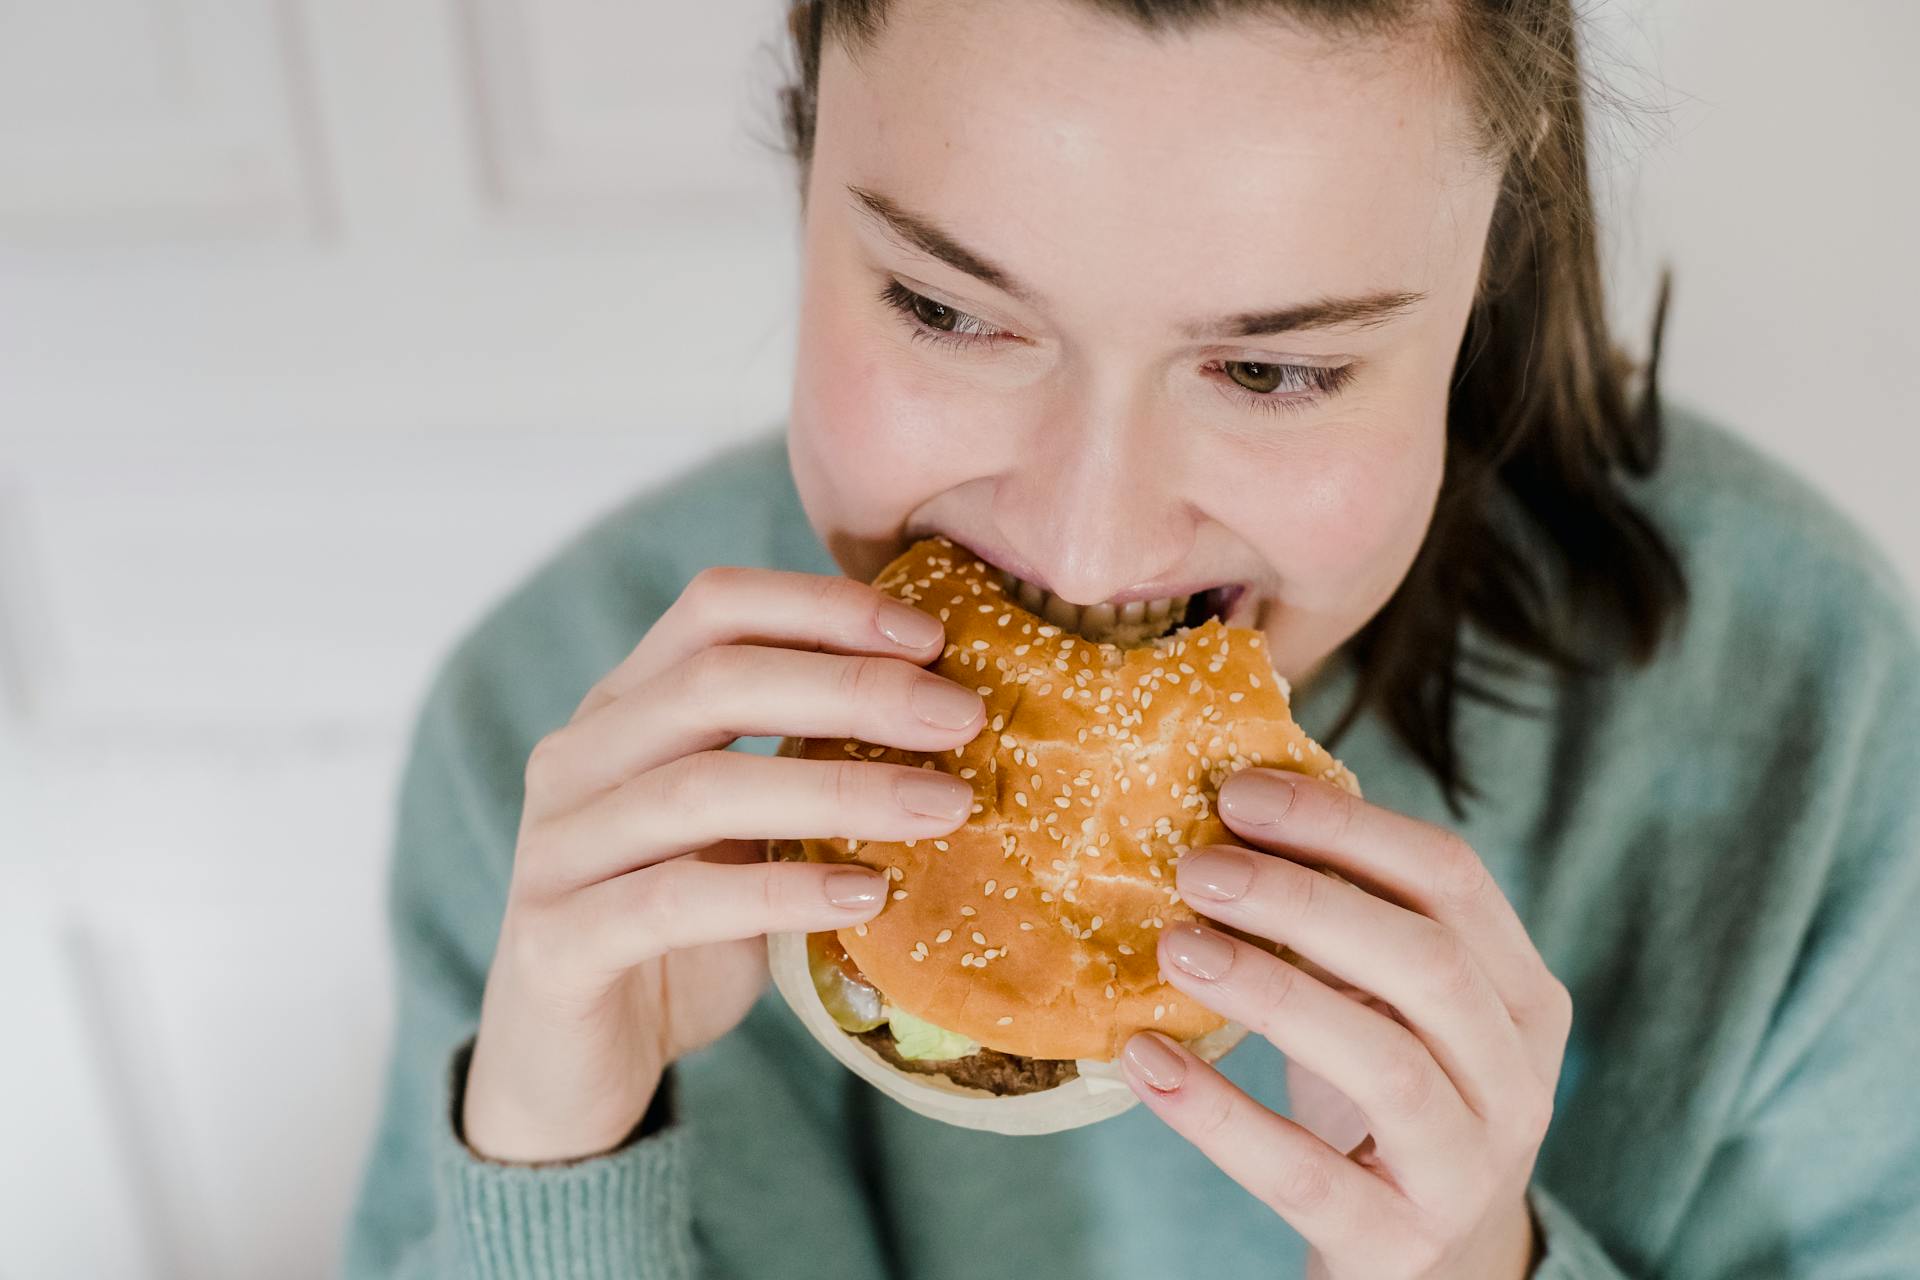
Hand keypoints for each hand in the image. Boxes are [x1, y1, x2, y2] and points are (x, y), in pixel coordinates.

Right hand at [462, 566, 986, 1162]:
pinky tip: (866, 896)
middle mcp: (577, 759)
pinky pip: (675, 902)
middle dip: (853, 688)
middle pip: (713, 681)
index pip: (715, 608)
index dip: (823, 607)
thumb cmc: (681, 938)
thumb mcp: (745, 835)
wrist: (575, 1076)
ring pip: (699, 788)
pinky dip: (780, 892)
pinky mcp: (557, 943)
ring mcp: (556, 850)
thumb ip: (803, 767)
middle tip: (962, 716)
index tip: (933, 636)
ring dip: (839, 790)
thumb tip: (949, 714)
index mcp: (623, 708)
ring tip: (945, 806)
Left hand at [1118, 770, 1569, 1279]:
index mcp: (1521, 997)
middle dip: (1305, 900)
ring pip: (1386, 1064)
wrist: (1431, 1268)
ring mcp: (1466, 1170)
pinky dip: (1218, 1112)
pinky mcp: (1398, 1246)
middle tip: (1197, 866)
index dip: (1345, 826)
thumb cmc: (1391, 1105)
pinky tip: (1146, 1060)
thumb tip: (1229, 811)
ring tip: (1175, 947)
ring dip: (1270, 991)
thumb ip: (1345, 923)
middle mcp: (1517, 1080)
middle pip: (1427, 962)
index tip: (1239, 793)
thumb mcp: (1390, 1008)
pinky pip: (1303, 1175)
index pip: (1453, 880)